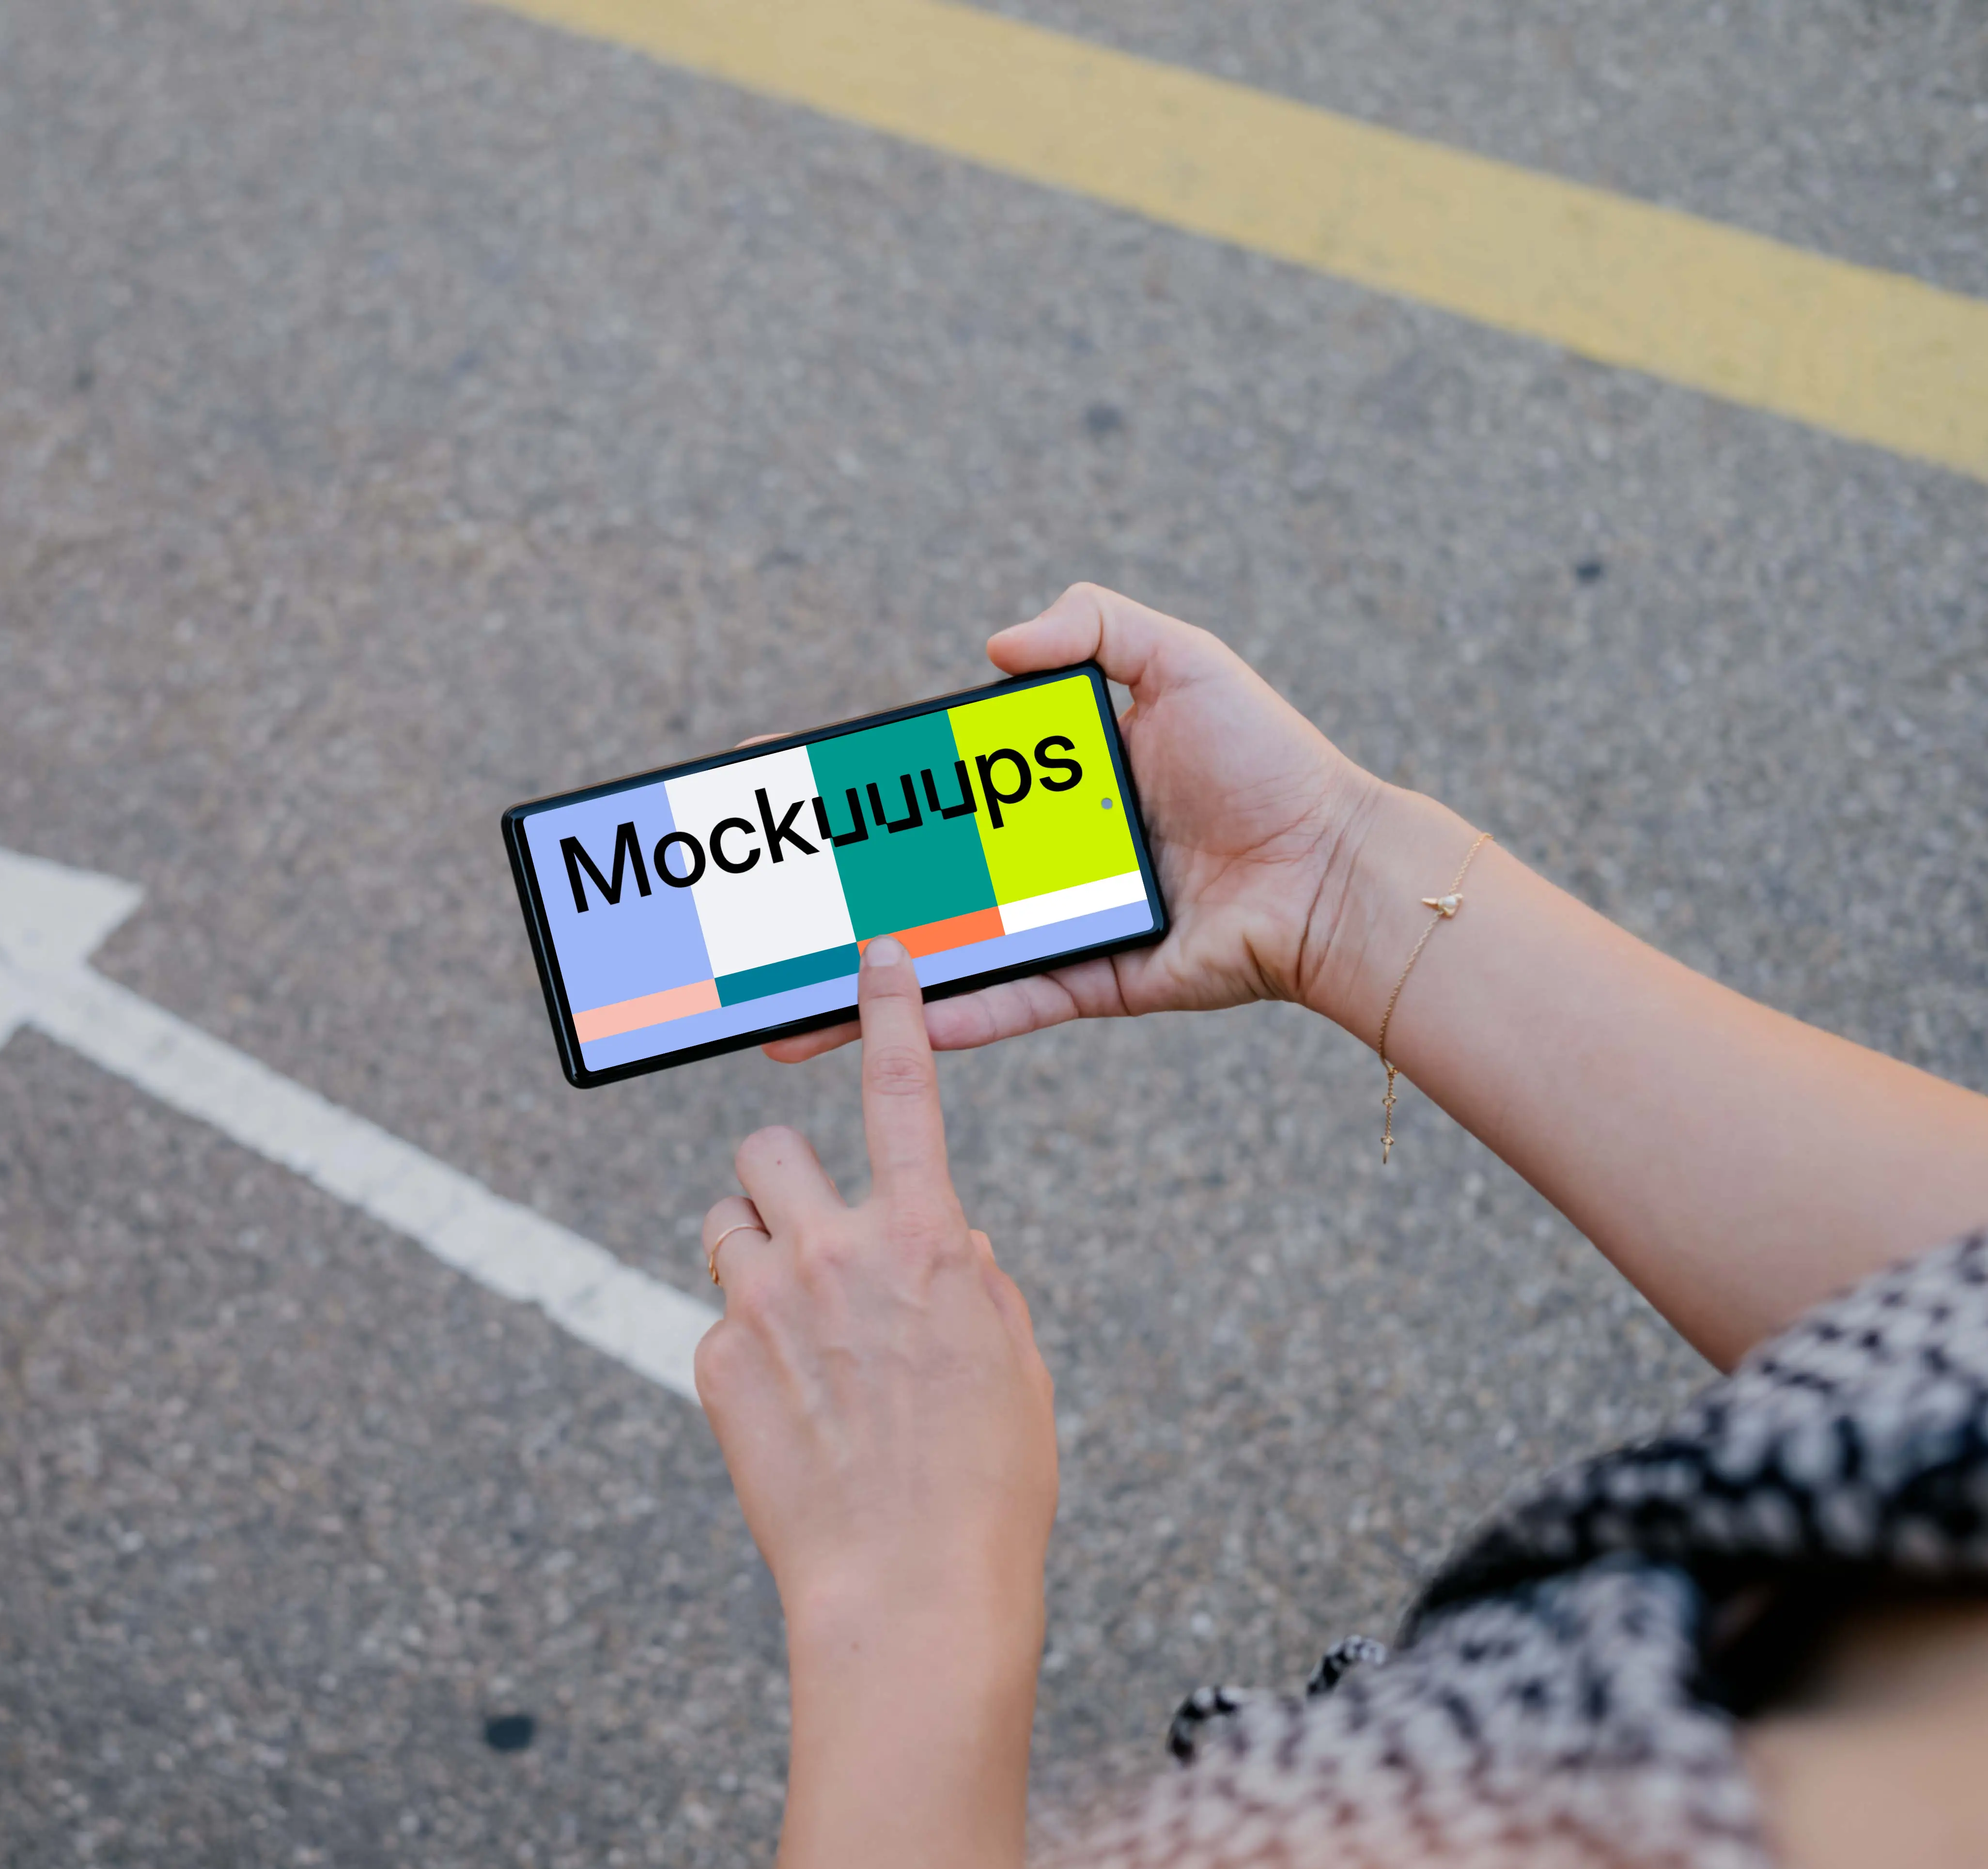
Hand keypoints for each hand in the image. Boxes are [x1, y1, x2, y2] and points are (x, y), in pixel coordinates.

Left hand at [697, 936, 1056, 1868]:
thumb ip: (969, 1282)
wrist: (910, 1589)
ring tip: (793, 1328)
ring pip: (726, 1221)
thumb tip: (941, 1244)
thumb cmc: (984, 1485)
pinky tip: (788, 1413)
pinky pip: (717, 1318)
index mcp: (927, 1243)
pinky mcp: (711, 1360)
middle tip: (806, 1236)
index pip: (905, 1094)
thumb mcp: (1009, 1364)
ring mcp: (762, 1304)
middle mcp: (834, 1254)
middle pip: (769, 1149)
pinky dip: (744, 1348)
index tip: (875, 954)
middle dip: (782, 1181)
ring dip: (752, 1252)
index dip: (891, 1014)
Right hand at [762, 582, 1382, 1062]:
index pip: (927, 782)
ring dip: (858, 987)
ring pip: (937, 960)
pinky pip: (1001, 1005)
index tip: (783, 778)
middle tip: (752, 909)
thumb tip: (994, 644)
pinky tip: (876, 1025)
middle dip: (826, 899)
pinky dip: (941, 1019)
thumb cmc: (1270, 762)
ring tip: (783, 1009)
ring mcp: (1054, 926)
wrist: (1336, 868)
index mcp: (1045, 786)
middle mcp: (1036, 860)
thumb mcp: (1184, 661)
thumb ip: (1094, 625)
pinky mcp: (1087, 983)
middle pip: (910, 878)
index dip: (856, 783)